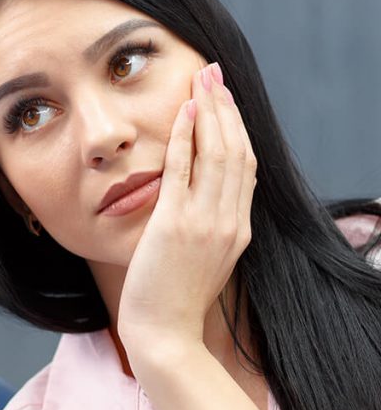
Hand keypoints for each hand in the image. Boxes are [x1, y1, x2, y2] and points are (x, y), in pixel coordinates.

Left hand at [118, 62, 255, 358]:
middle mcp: (229, 223)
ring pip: (217, 155)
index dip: (236, 128)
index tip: (225, 100)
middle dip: (226, 108)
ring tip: (200, 81)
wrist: (164, 335)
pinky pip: (184, 172)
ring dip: (209, 113)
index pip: (244, 167)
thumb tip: (197, 201)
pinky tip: (183, 113)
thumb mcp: (201, 260)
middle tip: (213, 74)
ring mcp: (205, 224)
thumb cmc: (174, 301)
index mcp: (237, 230)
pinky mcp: (176, 226)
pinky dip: (186, 139)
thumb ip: (207, 228)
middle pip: (236, 152)